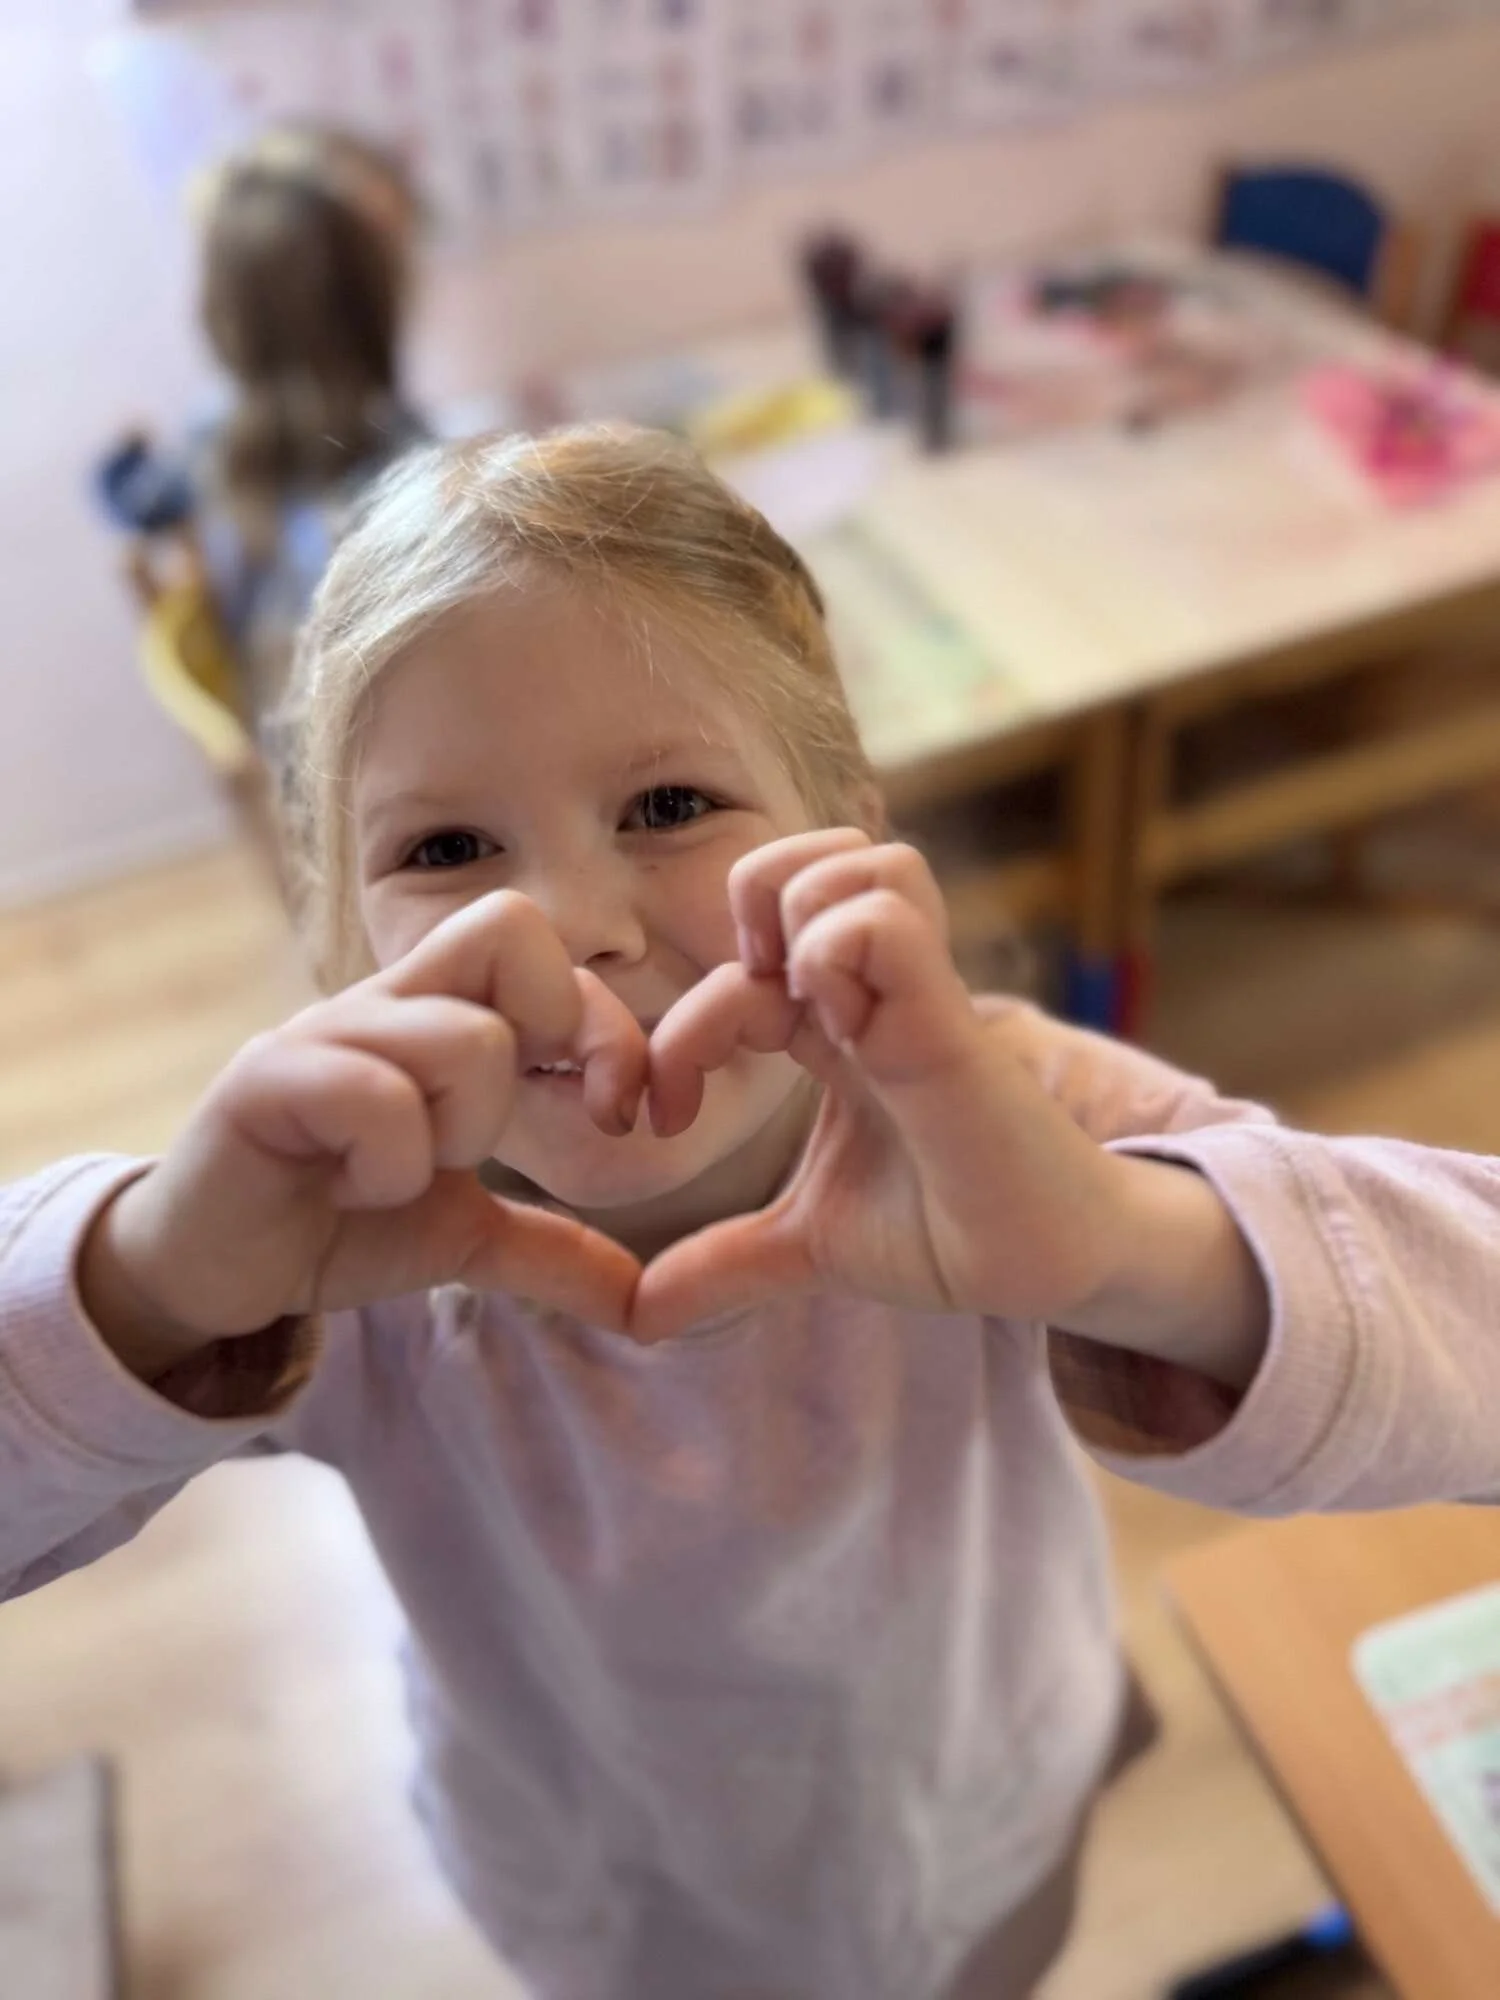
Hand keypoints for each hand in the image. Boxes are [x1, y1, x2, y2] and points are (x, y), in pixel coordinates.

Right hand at [80, 894, 647, 1377]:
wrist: (212, 1271)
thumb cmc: (336, 1223)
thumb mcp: (465, 1238)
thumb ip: (553, 1252)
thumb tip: (645, 1302)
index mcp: (438, 1014)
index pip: (546, 949)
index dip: (611, 1027)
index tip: (620, 1116)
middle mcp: (385, 1002)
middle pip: (512, 928)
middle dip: (560, 1035)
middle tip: (524, 1132)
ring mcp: (323, 1033)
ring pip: (466, 1036)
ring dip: (463, 1130)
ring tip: (405, 1175)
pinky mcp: (265, 1081)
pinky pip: (376, 1098)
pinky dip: (390, 1166)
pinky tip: (354, 1191)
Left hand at [633, 831, 1132, 1342]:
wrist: (1047, 1270)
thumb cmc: (946, 1231)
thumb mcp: (808, 1244)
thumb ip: (727, 1263)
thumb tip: (643, 1314)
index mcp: (838, 1026)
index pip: (739, 963)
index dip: (678, 1027)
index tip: (663, 1119)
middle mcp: (877, 995)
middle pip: (807, 862)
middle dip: (747, 915)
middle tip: (741, 1025)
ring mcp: (919, 999)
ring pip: (866, 864)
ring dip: (803, 921)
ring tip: (802, 1013)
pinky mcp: (951, 1028)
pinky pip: (889, 923)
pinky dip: (839, 952)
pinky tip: (838, 1031)